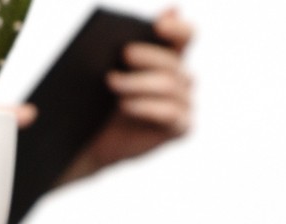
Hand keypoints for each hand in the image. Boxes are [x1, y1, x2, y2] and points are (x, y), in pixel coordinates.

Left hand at [60, 7, 193, 183]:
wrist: (98, 140)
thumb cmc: (105, 101)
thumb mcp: (113, 70)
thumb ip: (130, 47)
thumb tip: (150, 21)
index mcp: (172, 58)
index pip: (186, 35)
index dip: (176, 28)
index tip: (157, 25)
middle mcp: (184, 79)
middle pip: (173, 62)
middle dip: (147, 56)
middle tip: (124, 53)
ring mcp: (187, 104)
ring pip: (169, 86)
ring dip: (138, 82)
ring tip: (112, 82)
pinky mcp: (182, 128)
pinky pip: (170, 113)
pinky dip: (145, 107)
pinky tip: (125, 104)